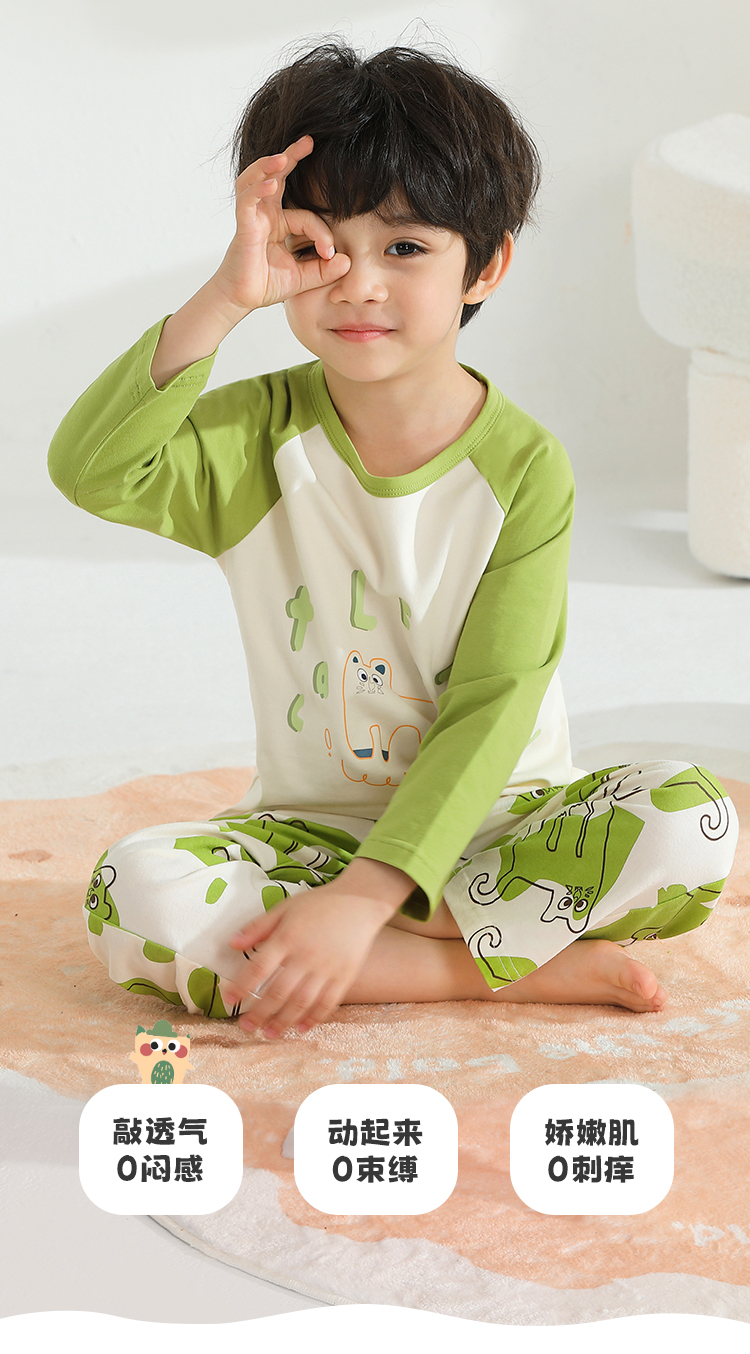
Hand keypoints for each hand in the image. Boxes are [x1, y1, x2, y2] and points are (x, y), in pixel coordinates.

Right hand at [211, 134, 350, 314]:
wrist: (241, 299)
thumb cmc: (266, 285)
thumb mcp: (303, 277)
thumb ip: (325, 270)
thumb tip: (348, 261)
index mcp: (279, 222)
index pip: (306, 216)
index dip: (322, 232)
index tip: (330, 254)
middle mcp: (265, 214)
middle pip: (277, 176)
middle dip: (291, 157)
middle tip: (309, 141)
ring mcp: (252, 217)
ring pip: (258, 180)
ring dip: (270, 166)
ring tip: (284, 157)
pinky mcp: (243, 226)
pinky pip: (248, 201)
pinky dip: (257, 189)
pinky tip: (270, 182)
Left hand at [224, 859, 413, 1035]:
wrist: (361, 900)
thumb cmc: (319, 903)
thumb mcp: (285, 908)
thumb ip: (258, 927)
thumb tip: (231, 943)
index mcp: (288, 938)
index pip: (258, 968)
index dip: (241, 986)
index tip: (228, 999)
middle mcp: (306, 956)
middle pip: (278, 992)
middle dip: (259, 1013)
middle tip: (246, 1026)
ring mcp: (327, 968)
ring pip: (301, 1002)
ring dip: (283, 1021)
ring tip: (269, 1034)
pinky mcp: (345, 976)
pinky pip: (327, 1003)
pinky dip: (313, 1018)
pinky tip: (300, 1028)